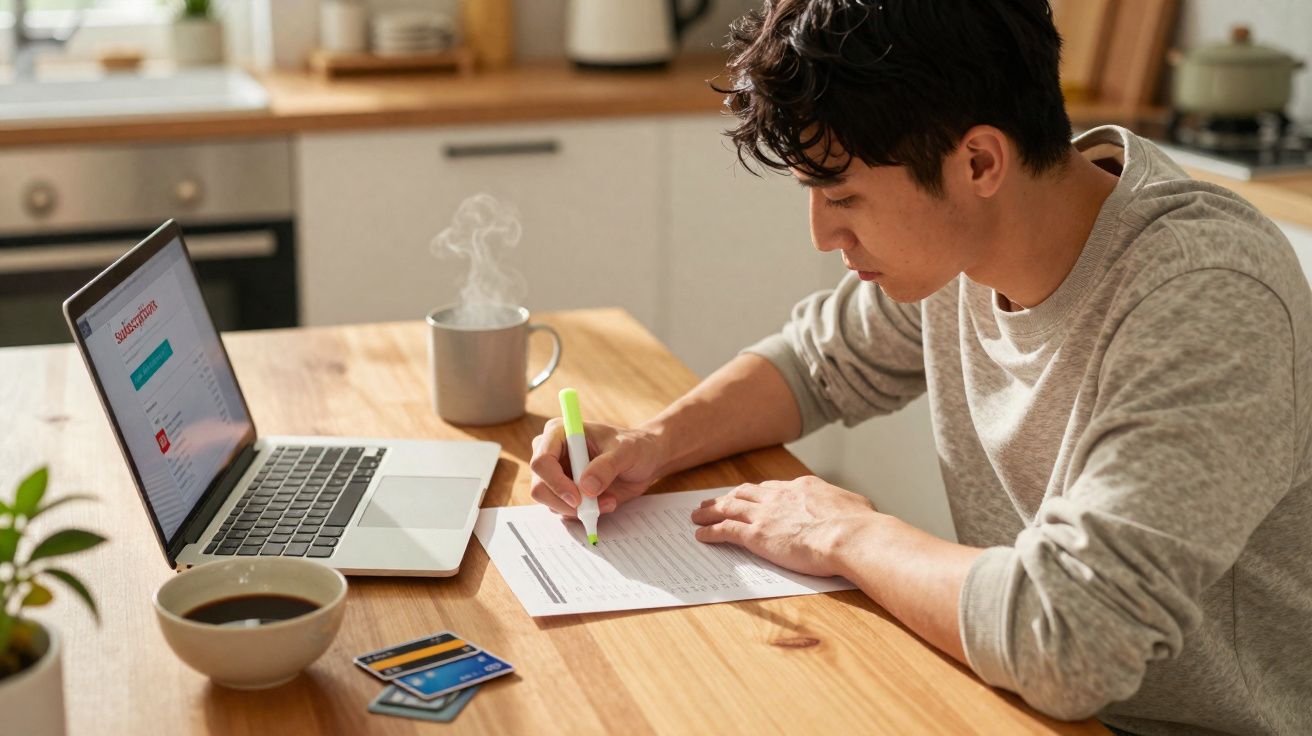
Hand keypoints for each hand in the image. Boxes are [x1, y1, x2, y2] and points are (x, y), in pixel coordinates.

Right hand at [528, 418, 665, 517]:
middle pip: (540, 487)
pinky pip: (563, 511)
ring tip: (608, 501)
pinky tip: (605, 503)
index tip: (577, 497)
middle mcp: (552, 454)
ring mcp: (556, 475)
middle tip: (593, 507)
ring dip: (579, 510)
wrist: (644, 460)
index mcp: (559, 433)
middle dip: (566, 503)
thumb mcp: (626, 451)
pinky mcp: (565, 493)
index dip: (555, 482)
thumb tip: (586, 488)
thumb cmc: (634, 446)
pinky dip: (584, 514)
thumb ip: (606, 466)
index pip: (542, 461)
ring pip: (550, 503)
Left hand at [690, 476, 877, 577]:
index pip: (774, 488)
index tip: (751, 496)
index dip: (759, 493)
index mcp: (804, 487)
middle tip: (718, 500)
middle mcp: (780, 497)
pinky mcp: (756, 535)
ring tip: (698, 514)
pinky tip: (701, 535)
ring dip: (711, 510)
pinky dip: (711, 531)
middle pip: (747, 493)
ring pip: (730, 508)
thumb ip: (847, 506)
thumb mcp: (856, 506)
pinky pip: (725, 530)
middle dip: (730, 496)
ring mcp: (766, 515)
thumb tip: (857, 510)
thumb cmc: (860, 526)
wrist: (850, 536)